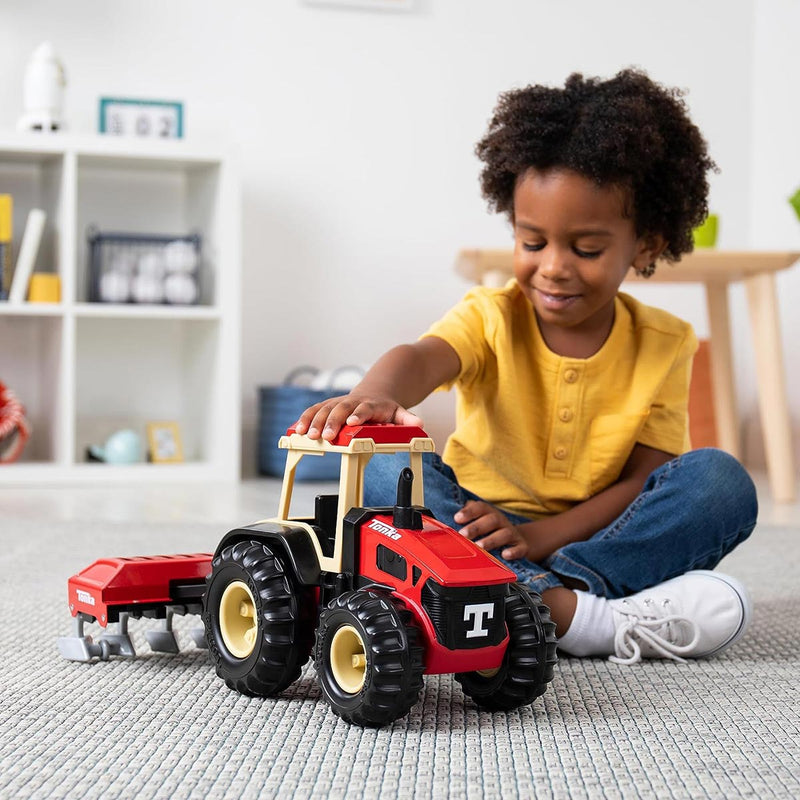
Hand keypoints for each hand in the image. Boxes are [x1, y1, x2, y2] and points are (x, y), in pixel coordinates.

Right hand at [293, 394, 422, 440]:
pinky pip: (314, 410)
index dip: (359, 414)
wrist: (376, 389)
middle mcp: (352, 402)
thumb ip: (407, 419)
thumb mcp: (399, 412)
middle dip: (332, 422)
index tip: (353, 422)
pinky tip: (297, 430)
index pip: (365, 408)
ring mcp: (339, 402)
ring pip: (324, 409)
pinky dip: (305, 419)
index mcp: (371, 404)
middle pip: (341, 409)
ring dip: (315, 421)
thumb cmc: (386, 406)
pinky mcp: (328, 405)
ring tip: (306, 435)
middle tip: (326, 436)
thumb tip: (420, 424)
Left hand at [454, 501, 529, 560]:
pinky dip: (513, 551)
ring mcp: (512, 533)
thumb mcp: (479, 521)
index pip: (480, 507)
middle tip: (463, 534)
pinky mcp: (521, 546)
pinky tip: (505, 555)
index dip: (469, 512)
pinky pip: (520, 548)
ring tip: (480, 546)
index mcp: (489, 513)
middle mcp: (501, 521)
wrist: (517, 539)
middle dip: (476, 527)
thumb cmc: (490, 530)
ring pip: (504, 534)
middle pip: (491, 520)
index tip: (457, 518)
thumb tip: (442, 522)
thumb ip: (465, 519)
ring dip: (491, 540)